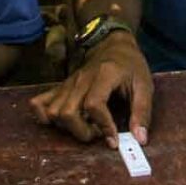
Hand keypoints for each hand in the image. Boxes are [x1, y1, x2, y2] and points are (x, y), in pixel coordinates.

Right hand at [30, 32, 152, 147]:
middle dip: (81, 131)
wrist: (113, 45)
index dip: (103, 126)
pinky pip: (40, 103)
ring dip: (67, 127)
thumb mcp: (145, 86)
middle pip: (67, 112)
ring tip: (86, 127)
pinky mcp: (61, 87)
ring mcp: (68, 83)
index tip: (114, 140)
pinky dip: (45, 117)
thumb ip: (142, 112)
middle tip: (98, 133)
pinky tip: (62, 123)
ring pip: (53, 111)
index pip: (94, 105)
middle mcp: (81, 79)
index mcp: (104, 75)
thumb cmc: (131, 66)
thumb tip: (140, 139)